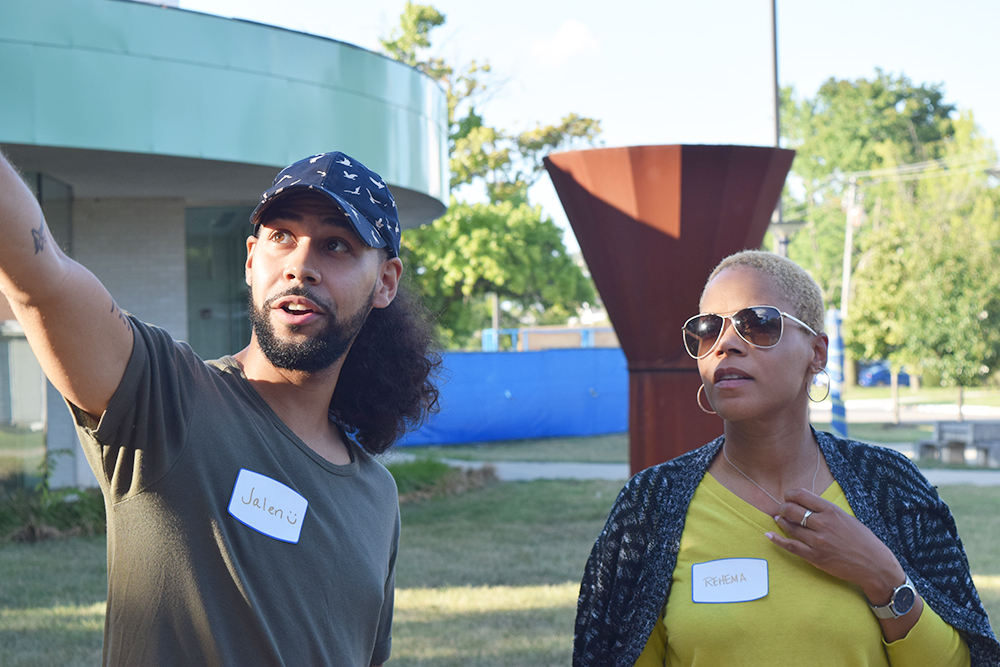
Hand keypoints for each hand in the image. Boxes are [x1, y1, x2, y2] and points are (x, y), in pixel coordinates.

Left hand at [765, 488, 904, 602]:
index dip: (790, 495)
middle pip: (791, 510)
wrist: (874, 565)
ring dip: (781, 521)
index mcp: (832, 511)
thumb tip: (806, 505)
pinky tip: (769, 535)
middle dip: (783, 508)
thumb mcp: (847, 518)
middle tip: (783, 509)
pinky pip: (790, 546)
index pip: (801, 495)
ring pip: (790, 527)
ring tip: (779, 519)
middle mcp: (823, 524)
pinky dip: (777, 540)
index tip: (788, 497)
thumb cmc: (863, 540)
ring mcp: (818, 541)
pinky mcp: (815, 557)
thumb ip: (826, 511)